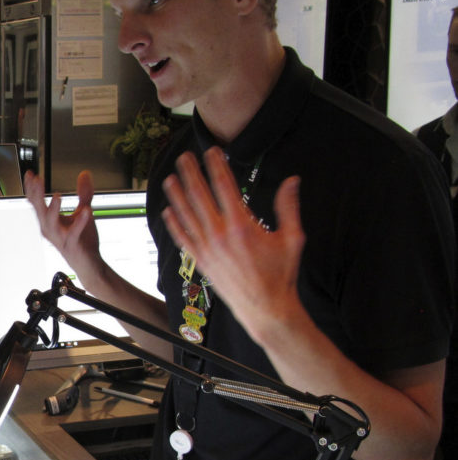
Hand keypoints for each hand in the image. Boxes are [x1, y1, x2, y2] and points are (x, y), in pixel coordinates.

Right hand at [24, 169, 100, 275]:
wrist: (89, 264)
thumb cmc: (82, 240)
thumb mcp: (83, 212)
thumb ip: (83, 193)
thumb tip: (84, 175)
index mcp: (50, 220)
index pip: (36, 202)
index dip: (32, 188)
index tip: (30, 174)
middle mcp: (51, 229)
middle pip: (39, 210)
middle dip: (37, 194)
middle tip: (36, 180)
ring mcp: (60, 238)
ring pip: (51, 223)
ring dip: (53, 209)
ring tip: (57, 196)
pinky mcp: (72, 245)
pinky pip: (73, 233)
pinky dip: (79, 222)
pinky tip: (86, 211)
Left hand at [160, 147, 305, 341]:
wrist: (265, 308)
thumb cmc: (280, 274)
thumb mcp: (292, 238)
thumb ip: (288, 207)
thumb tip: (292, 181)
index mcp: (241, 225)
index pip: (224, 186)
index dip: (216, 166)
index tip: (211, 151)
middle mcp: (219, 234)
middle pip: (199, 196)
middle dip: (191, 174)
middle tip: (184, 158)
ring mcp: (207, 248)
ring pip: (186, 215)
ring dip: (177, 195)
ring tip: (170, 178)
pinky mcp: (200, 261)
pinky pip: (182, 238)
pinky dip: (174, 223)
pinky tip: (167, 211)